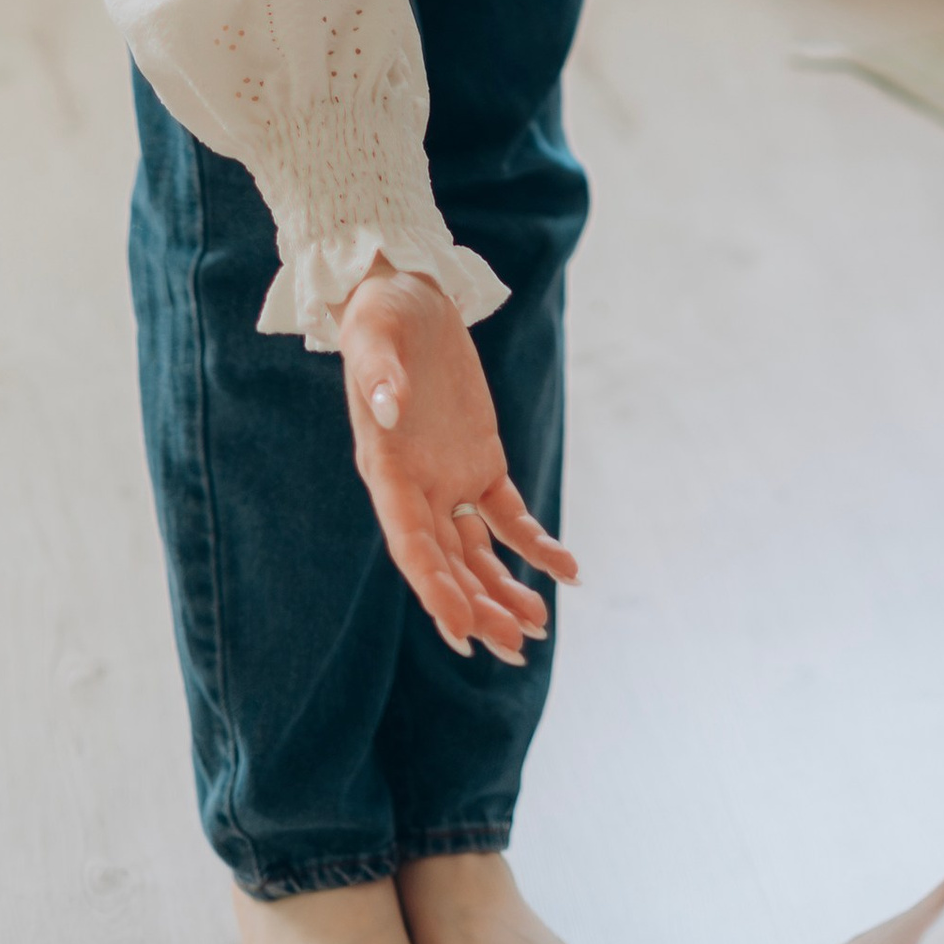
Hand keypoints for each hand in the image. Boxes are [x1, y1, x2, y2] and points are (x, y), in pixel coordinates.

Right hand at [337, 265, 577, 658]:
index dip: (434, 590)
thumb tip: (387, 404)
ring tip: (540, 629)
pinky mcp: (480, 460)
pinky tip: (567, 570)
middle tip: (516, 648)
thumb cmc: (380, 315)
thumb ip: (379, 373)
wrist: (405, 294)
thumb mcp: (375, 336)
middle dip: (478, 608)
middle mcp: (416, 487)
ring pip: (479, 552)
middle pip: (449, 564)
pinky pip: (509, 515)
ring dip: (506, 590)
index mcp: (386, 471)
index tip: (461, 632)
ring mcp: (449, 477)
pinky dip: (536, 544)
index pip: (411, 545)